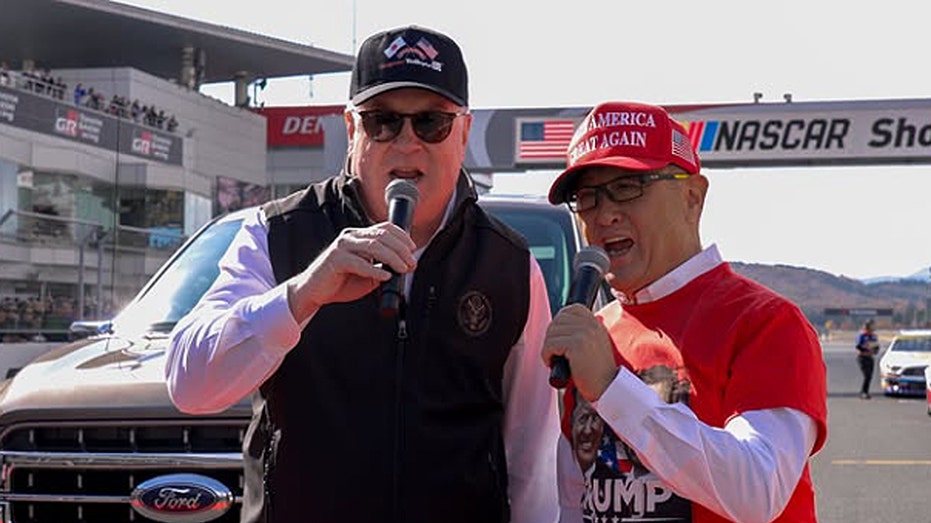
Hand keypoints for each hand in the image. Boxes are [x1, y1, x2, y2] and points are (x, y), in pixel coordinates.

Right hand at [287, 222, 416, 321]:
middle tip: (411, 263)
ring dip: (392, 258)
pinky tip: (385, 276)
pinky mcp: (335, 259)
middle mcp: (350, 237)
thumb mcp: (367, 275)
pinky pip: (359, 262)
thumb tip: (402, 268)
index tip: (412, 249)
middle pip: (382, 236)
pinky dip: (375, 269)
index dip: (401, 236)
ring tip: (402, 269)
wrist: (314, 292)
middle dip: (401, 249)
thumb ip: (381, 267)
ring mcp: (342, 246)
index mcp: (358, 236)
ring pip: (373, 246)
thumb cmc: (340, 282)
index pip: (384, 228)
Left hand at [542, 304, 618, 401]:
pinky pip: (550, 344)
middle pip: (557, 320)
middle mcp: (592, 324)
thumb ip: (581, 331)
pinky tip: (555, 364)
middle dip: (552, 337)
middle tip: (556, 353)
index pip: (570, 310)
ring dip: (549, 348)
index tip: (560, 339)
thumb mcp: (593, 344)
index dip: (560, 324)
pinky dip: (547, 355)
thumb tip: (558, 324)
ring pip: (552, 332)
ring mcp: (585, 333)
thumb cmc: (596, 371)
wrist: (607, 388)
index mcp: (595, 322)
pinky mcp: (577, 344)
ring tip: (557, 359)